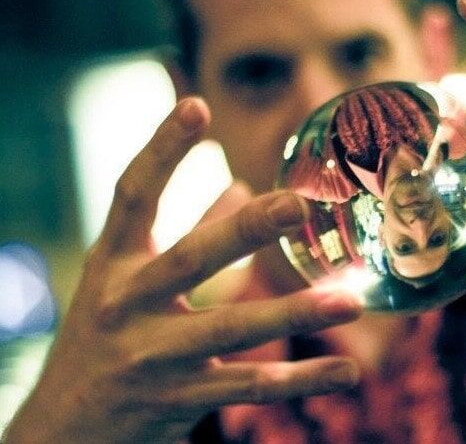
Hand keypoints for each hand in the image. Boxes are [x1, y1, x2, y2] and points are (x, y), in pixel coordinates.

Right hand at [5, 98, 361, 442]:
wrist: (64, 430)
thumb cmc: (104, 336)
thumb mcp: (129, 279)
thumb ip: (186, 231)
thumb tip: (238, 186)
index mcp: (112, 264)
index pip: (132, 196)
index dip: (161, 150)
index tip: (196, 105)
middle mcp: (126, 306)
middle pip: (190, 259)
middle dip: (245, 231)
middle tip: (299, 203)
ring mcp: (153, 357)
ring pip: (230, 329)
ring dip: (294, 313)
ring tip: (350, 301)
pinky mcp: (179, 402)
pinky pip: (249, 387)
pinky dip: (302, 380)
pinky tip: (348, 371)